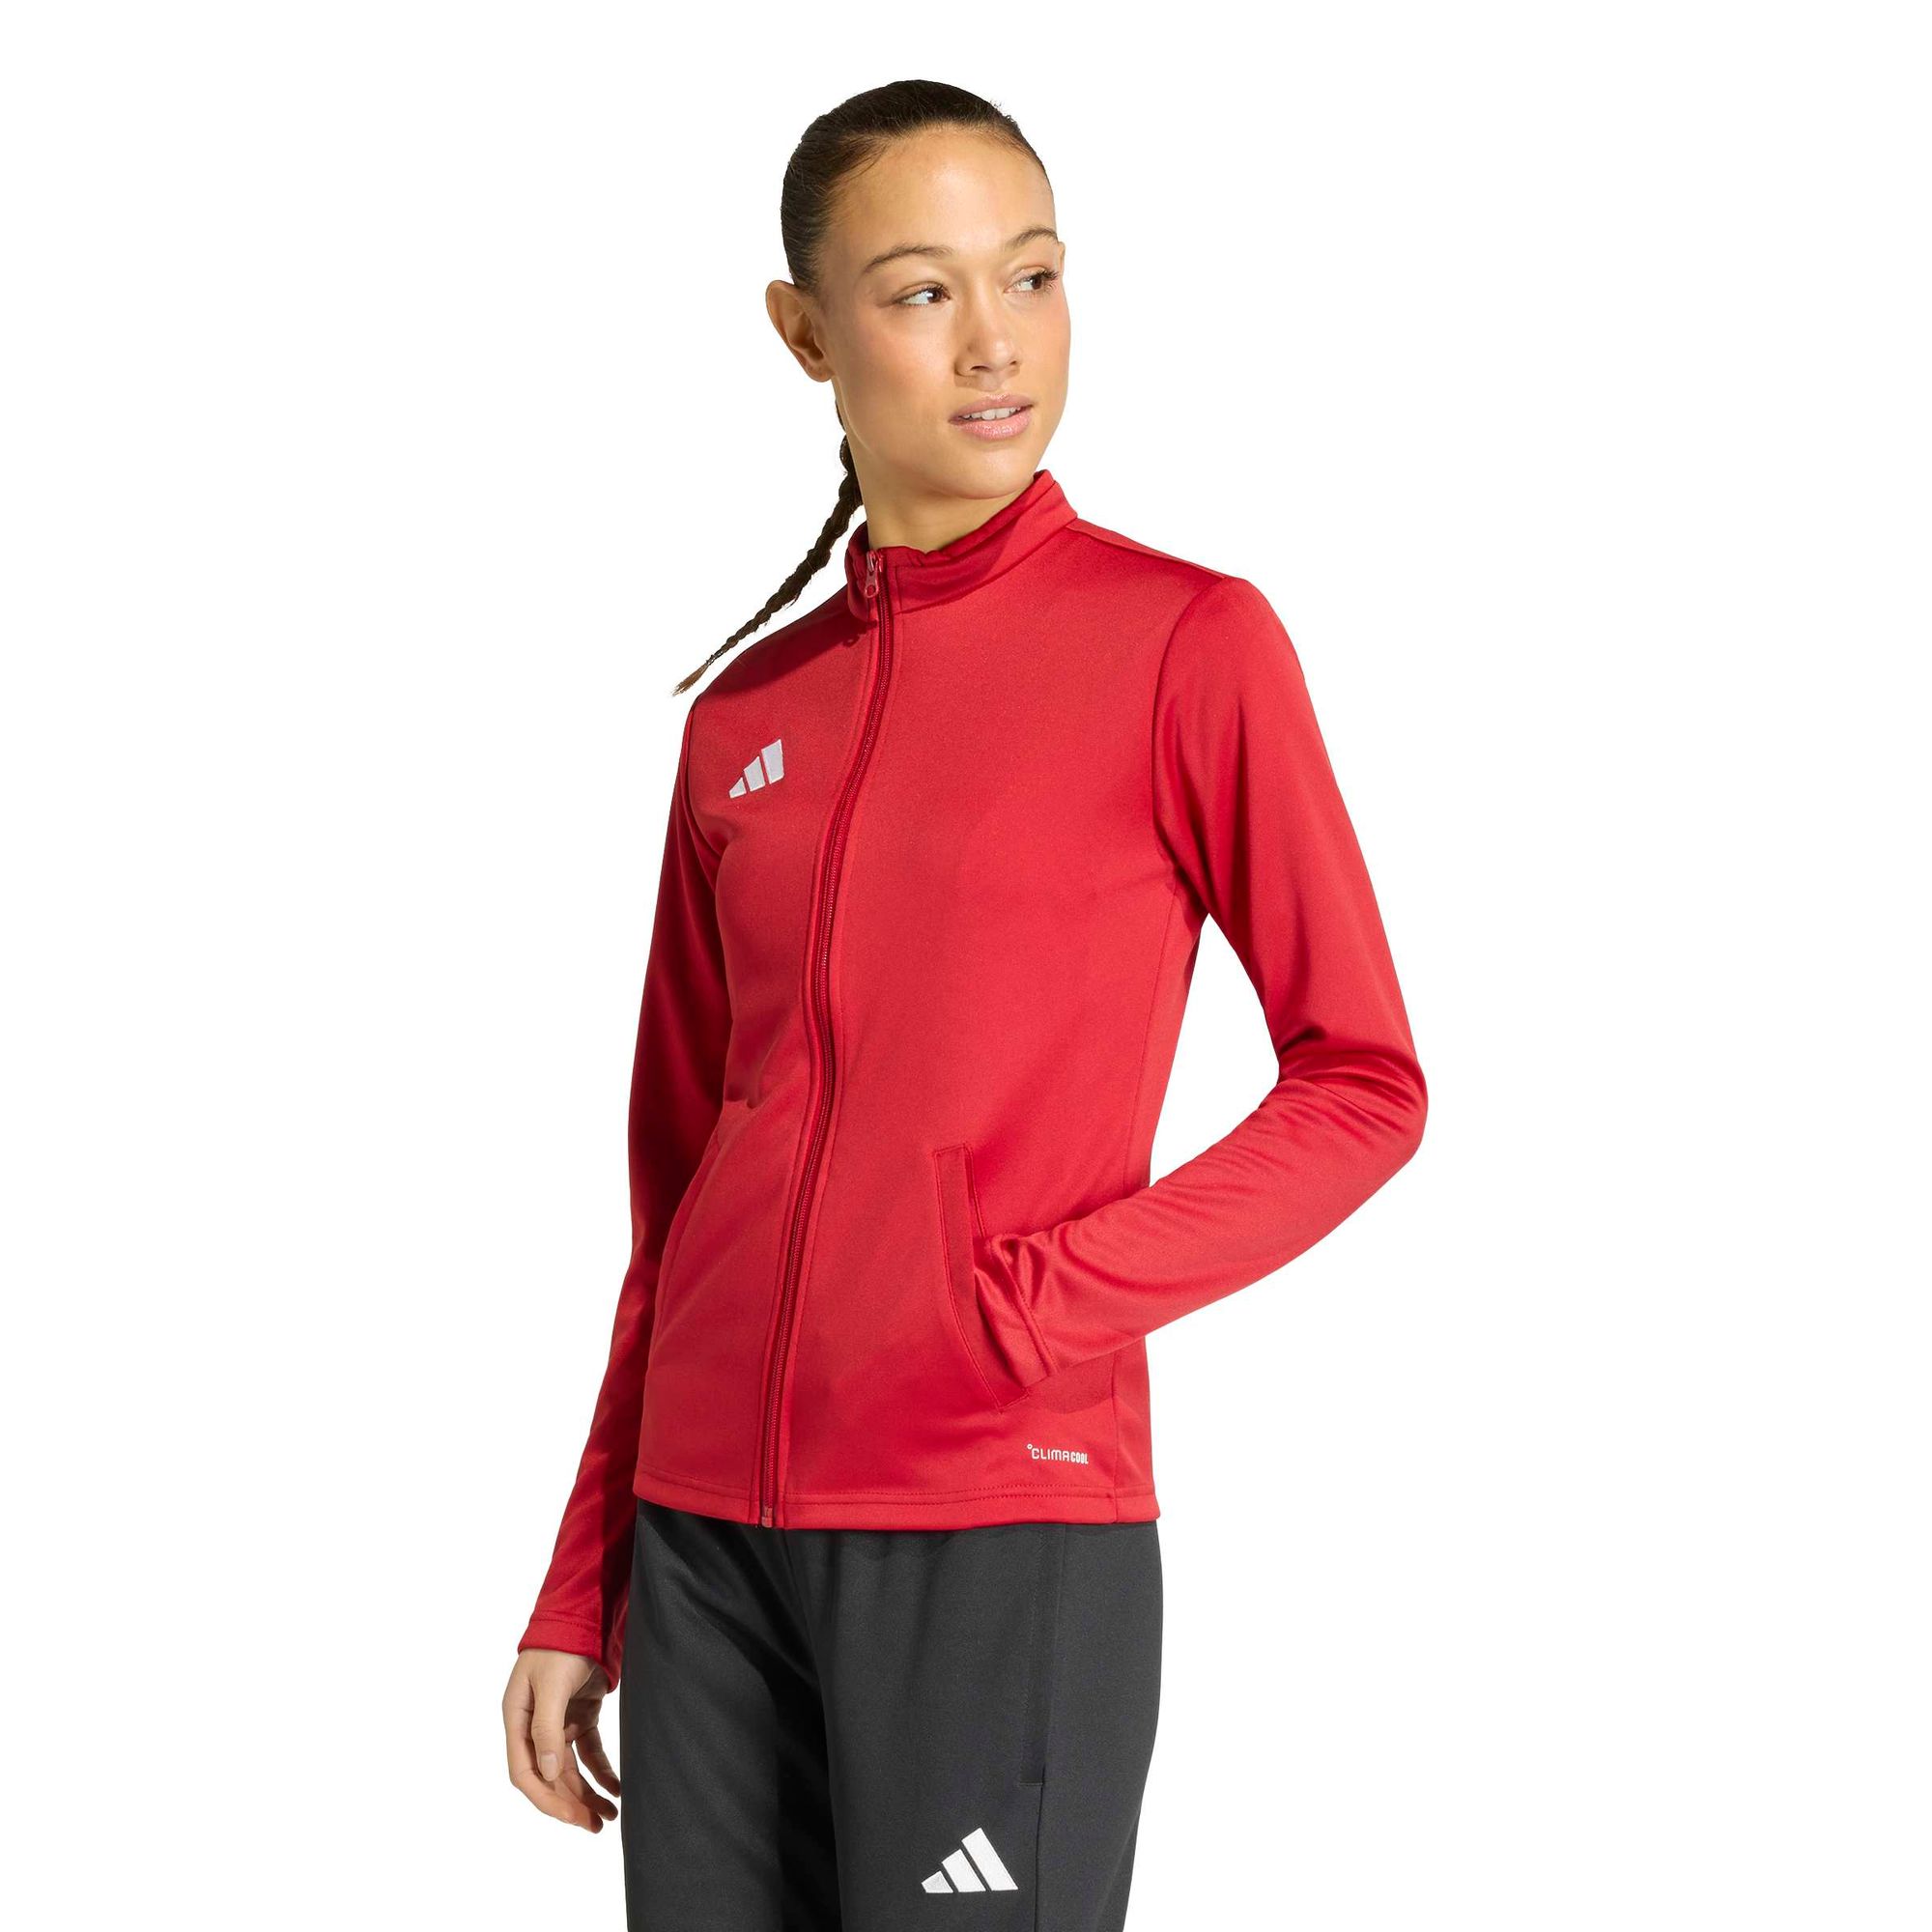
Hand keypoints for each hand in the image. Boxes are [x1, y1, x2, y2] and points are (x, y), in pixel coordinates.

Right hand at [503, 1648, 620, 1829]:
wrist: (583, 1615)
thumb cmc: (559, 1647)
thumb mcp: (551, 1686)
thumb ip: (548, 1730)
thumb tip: (550, 1775)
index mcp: (517, 1720)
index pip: (525, 1773)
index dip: (546, 1799)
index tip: (572, 1818)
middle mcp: (534, 1726)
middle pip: (550, 1777)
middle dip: (571, 1803)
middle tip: (595, 1826)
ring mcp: (558, 1721)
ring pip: (571, 1769)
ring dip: (587, 1793)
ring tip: (608, 1816)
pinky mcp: (580, 1715)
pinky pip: (589, 1752)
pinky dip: (602, 1771)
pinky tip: (615, 1788)